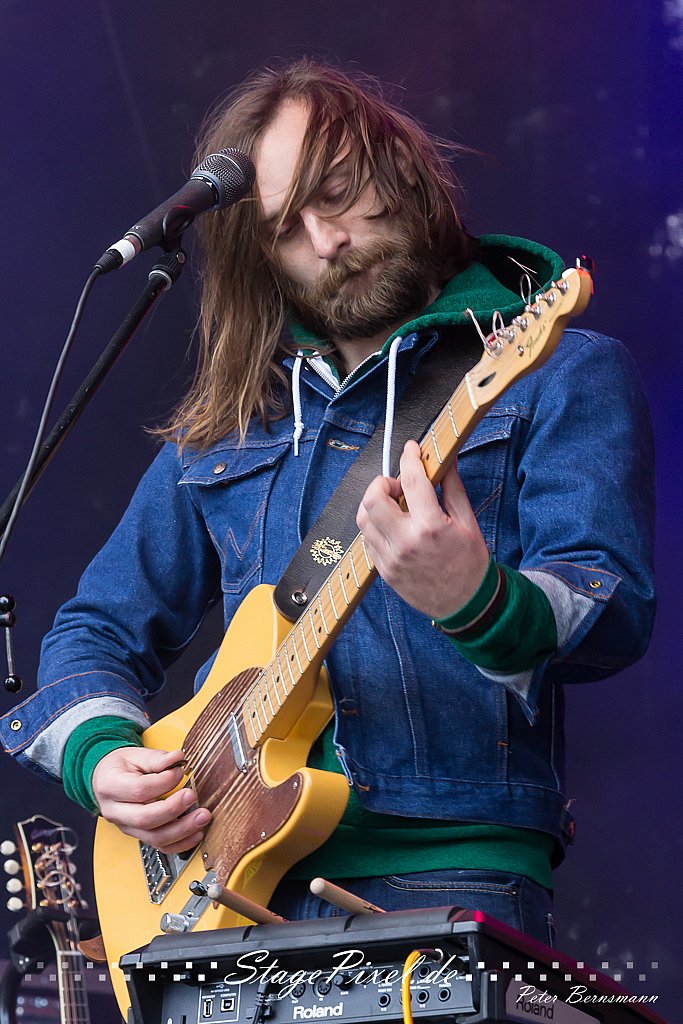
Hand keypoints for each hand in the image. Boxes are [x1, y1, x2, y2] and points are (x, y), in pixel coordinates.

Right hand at [91, 746, 210, 853]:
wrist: (106, 780)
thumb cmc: (120, 767)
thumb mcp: (134, 755)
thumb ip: (156, 758)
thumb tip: (177, 758)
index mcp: (111, 786)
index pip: (139, 789)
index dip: (163, 782)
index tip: (180, 772)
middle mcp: (116, 811)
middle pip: (145, 818)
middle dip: (173, 809)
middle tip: (192, 796)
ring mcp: (127, 827)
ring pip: (154, 837)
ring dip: (182, 830)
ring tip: (202, 817)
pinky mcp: (139, 835)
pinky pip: (160, 846)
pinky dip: (181, 843)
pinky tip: (196, 834)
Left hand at [356, 440, 489, 618]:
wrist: (467, 604)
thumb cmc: (471, 564)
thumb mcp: (467, 522)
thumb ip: (452, 488)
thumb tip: (445, 460)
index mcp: (430, 526)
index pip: (411, 480)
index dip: (409, 457)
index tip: (412, 449)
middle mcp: (405, 542)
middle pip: (373, 498)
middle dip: (382, 483)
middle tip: (398, 485)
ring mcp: (391, 559)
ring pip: (363, 519)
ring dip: (374, 504)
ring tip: (394, 505)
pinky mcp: (384, 572)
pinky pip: (366, 541)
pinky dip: (374, 526)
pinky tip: (392, 526)